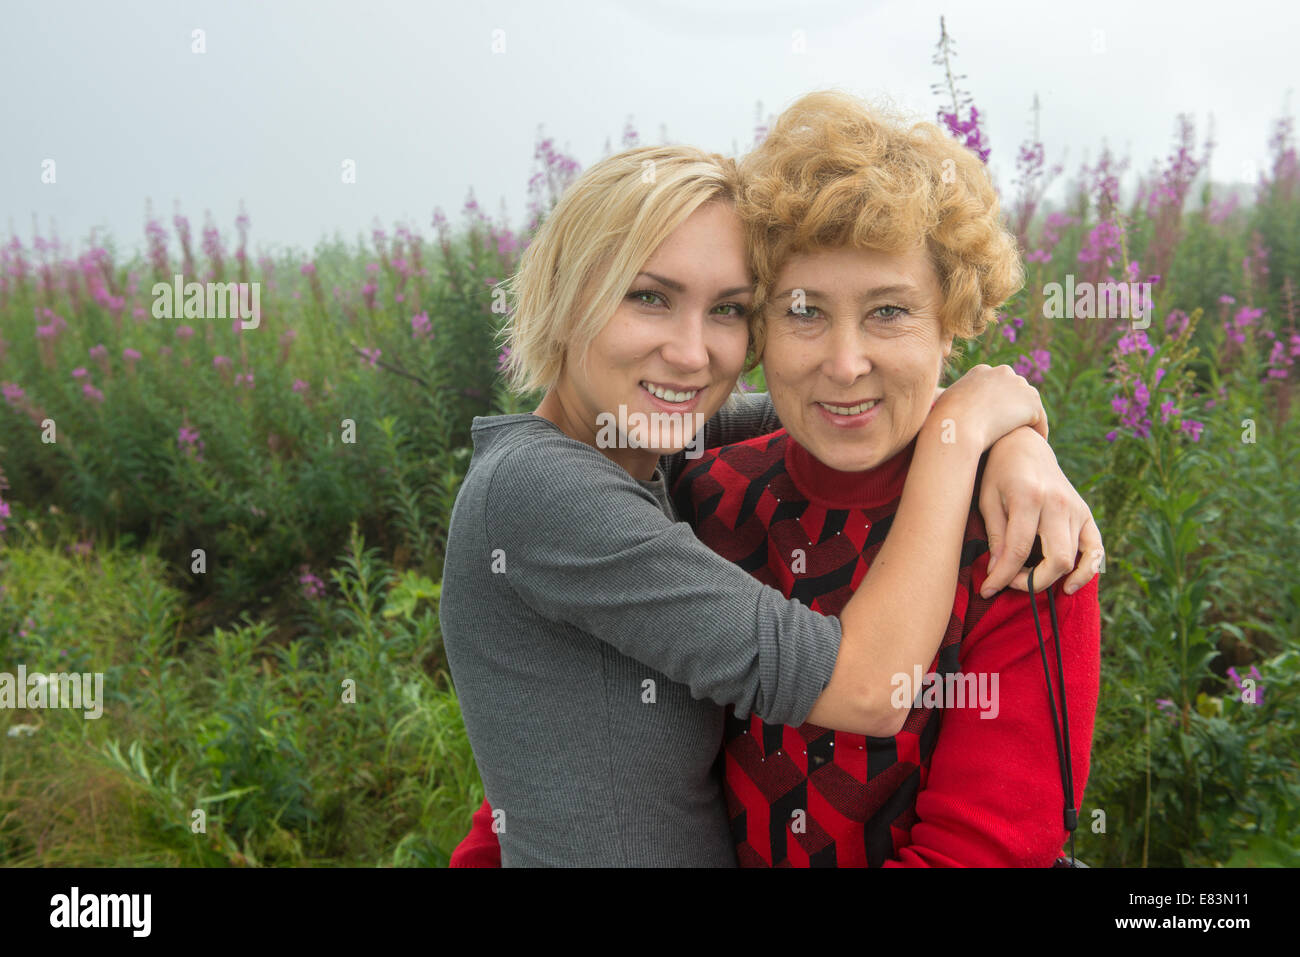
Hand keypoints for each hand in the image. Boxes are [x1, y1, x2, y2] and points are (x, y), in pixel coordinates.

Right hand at [930, 364, 1048, 450]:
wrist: (958, 425)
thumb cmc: (943, 419)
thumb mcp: (942, 403)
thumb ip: (951, 401)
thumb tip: (943, 406)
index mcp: (981, 371)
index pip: (996, 384)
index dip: (997, 403)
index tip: (997, 419)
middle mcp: (1002, 372)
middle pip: (1016, 390)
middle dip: (1015, 408)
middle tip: (1014, 429)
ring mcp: (1019, 385)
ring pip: (1029, 404)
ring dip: (1027, 420)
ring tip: (1025, 438)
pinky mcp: (1031, 402)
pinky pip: (1039, 419)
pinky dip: (1039, 431)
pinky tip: (1035, 444)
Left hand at [978, 426, 1103, 596]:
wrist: (1024, 446)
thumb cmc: (999, 473)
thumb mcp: (987, 500)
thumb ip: (996, 536)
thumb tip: (997, 573)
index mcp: (1029, 497)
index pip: (1019, 550)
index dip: (1003, 576)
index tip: (987, 590)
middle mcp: (1058, 503)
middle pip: (1057, 559)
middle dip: (1032, 582)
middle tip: (1009, 582)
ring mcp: (1077, 509)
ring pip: (1075, 558)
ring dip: (1051, 578)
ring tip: (1029, 582)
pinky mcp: (1086, 513)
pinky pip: (1095, 549)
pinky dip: (1087, 570)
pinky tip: (1070, 584)